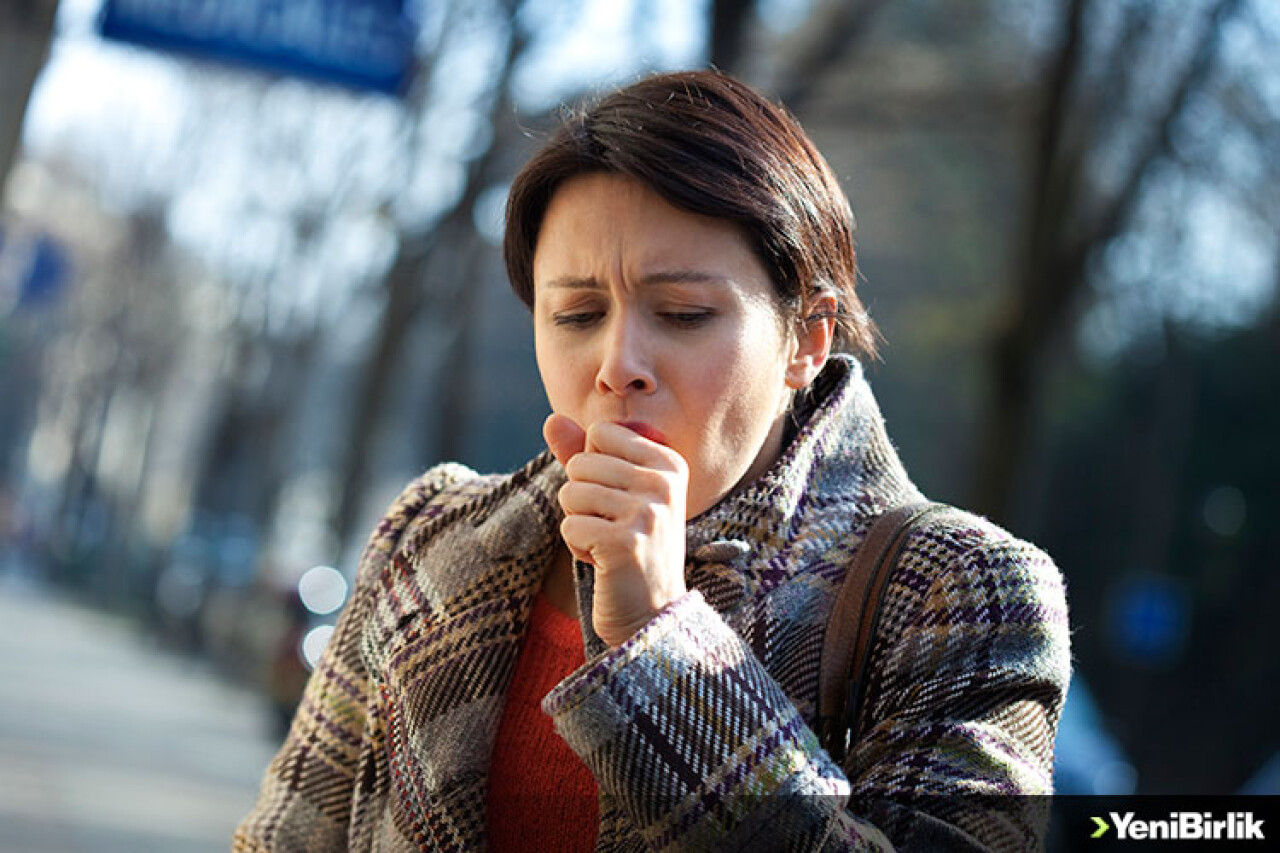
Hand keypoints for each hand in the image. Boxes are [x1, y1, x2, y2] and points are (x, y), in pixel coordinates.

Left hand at [544, 413, 688, 646]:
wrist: (653, 613)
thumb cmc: (630, 547)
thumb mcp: (613, 493)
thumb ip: (584, 454)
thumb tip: (551, 420)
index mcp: (669, 462)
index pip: (599, 433)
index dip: (593, 467)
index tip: (619, 499)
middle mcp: (664, 483)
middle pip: (581, 462)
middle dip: (582, 498)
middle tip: (613, 527)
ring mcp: (648, 513)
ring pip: (570, 493)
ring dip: (579, 523)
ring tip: (608, 543)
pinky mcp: (625, 543)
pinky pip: (569, 526)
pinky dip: (577, 547)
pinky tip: (604, 561)